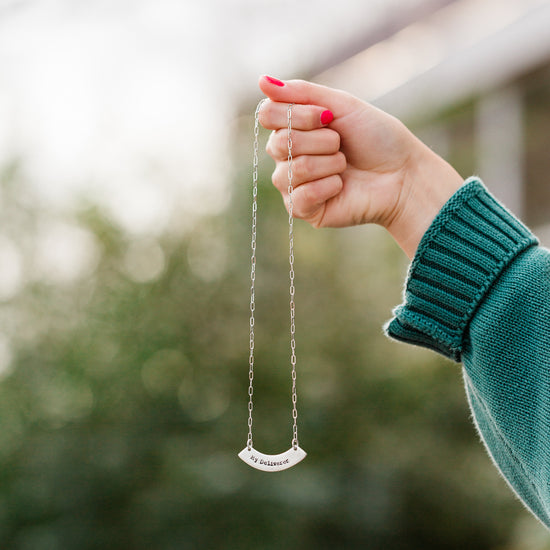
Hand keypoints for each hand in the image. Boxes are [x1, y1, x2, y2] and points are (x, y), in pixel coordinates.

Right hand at [258, 76, 462, 258]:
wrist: (403, 174)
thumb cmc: (376, 138)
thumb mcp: (341, 105)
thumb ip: (301, 93)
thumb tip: (261, 80)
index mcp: (292, 129)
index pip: (268, 115)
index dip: (297, 115)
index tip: (327, 116)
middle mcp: (286, 157)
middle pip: (278, 143)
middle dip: (320, 140)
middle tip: (341, 144)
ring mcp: (293, 185)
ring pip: (291, 170)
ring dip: (328, 163)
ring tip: (345, 165)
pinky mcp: (303, 210)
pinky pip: (301, 196)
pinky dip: (328, 186)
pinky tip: (341, 186)